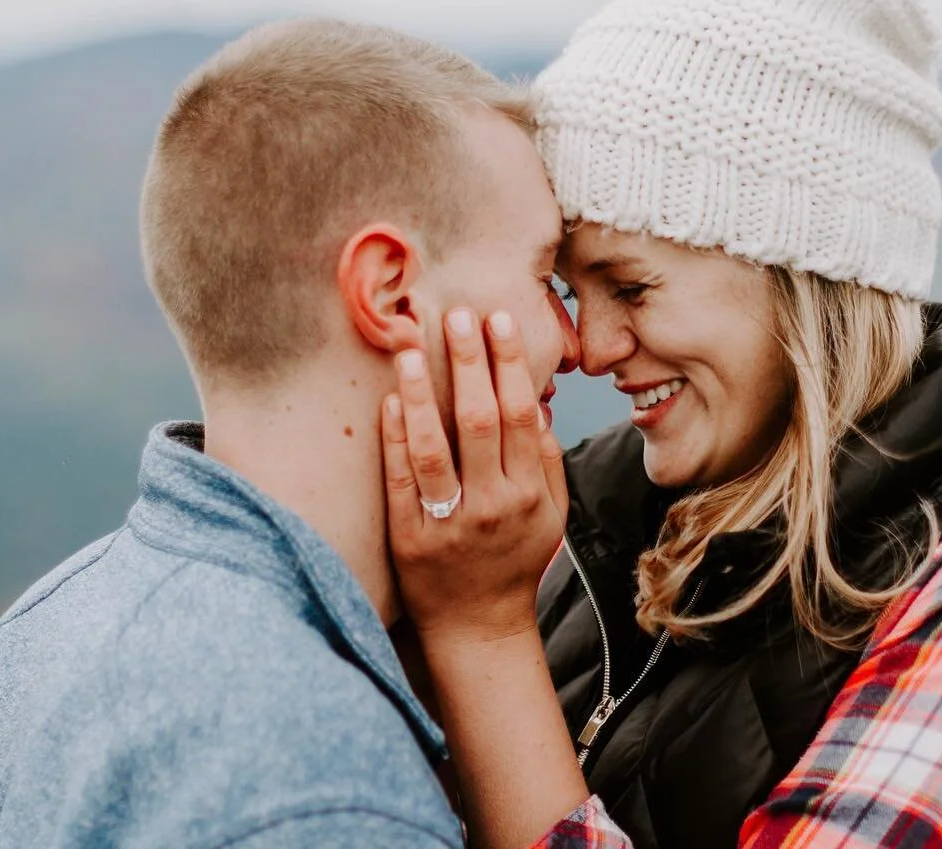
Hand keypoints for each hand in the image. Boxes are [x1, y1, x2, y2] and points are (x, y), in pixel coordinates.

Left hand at [381, 308, 567, 646]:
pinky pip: (401, 481)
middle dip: (470, 363)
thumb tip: (534, 402)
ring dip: (424, 394)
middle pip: (481, 421)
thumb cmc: (515, 561)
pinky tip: (391, 401)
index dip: (510, 364)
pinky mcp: (409, 538)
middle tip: (458, 314)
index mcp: (529, 494)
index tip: (499, 321)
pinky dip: (395, 439)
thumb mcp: (551, 515)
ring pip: (434, 448)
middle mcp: (492, 506)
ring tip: (411, 347)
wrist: (479, 627)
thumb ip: (545, 460)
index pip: (520, 414)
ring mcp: (448, 523)